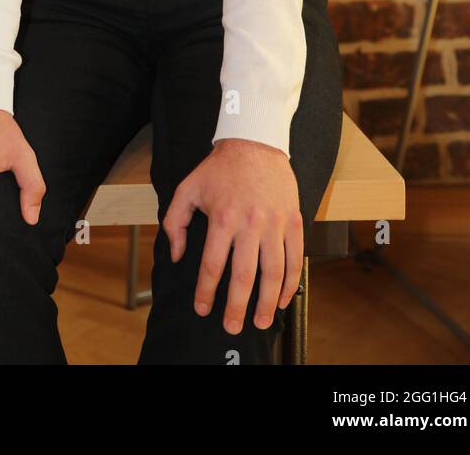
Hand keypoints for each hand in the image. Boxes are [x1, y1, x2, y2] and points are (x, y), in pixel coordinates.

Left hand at [161, 137, 302, 333]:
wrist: (255, 142)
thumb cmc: (219, 168)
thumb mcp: (187, 189)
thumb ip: (174, 223)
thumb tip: (176, 256)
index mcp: (222, 218)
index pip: (212, 266)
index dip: (206, 292)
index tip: (202, 309)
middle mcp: (250, 224)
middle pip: (244, 276)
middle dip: (237, 307)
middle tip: (233, 327)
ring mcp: (275, 223)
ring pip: (273, 272)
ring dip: (267, 302)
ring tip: (260, 321)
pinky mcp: (293, 220)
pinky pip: (295, 258)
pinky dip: (290, 283)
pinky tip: (282, 298)